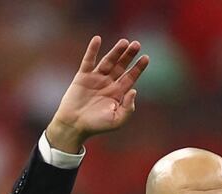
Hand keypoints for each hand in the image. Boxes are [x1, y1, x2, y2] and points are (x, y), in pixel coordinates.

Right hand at [46, 36, 148, 152]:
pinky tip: (97, 39)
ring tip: (124, 42)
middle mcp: (108, 83)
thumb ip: (128, 108)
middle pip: (121, 66)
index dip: (138, 68)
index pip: (131, 77)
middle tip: (137, 44)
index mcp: (118, 93)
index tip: (146, 58)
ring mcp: (96, 78)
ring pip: (108, 61)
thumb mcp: (117, 120)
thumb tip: (134, 91)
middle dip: (129, 55)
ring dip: (116, 51)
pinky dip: (92, 50)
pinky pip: (88, 61)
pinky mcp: (82, 76)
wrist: (75, 125)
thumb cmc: (97, 126)